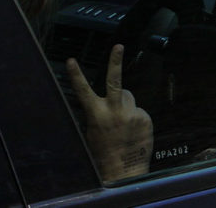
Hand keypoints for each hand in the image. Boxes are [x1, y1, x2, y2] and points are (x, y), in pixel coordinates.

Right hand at [67, 44, 152, 181]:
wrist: (124, 170)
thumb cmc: (104, 153)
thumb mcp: (92, 132)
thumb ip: (97, 114)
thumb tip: (103, 102)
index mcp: (96, 115)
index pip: (83, 91)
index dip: (76, 75)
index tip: (71, 60)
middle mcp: (114, 111)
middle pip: (115, 81)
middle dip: (115, 61)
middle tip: (118, 46)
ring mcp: (131, 113)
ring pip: (128, 97)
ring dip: (125, 104)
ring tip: (123, 122)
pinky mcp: (144, 117)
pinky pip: (139, 110)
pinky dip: (136, 117)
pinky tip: (132, 130)